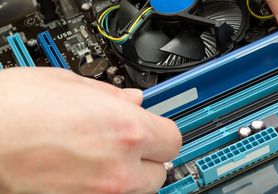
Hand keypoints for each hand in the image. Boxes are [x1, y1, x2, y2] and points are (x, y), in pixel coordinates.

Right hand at [0, 68, 181, 193]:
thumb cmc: (11, 109)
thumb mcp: (68, 84)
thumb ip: (112, 95)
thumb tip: (133, 100)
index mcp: (125, 129)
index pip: (172, 139)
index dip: (162, 132)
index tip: (154, 130)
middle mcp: (118, 167)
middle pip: (160, 171)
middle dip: (148, 157)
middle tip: (128, 144)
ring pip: (138, 191)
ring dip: (130, 175)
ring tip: (103, 158)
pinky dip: (106, 188)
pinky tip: (86, 171)